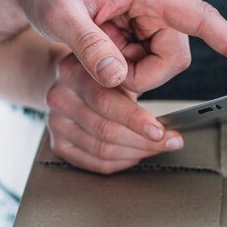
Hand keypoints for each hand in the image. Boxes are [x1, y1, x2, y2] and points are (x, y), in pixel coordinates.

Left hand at [8, 0, 226, 90]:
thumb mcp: (60, 15)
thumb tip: (116, 79)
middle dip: (139, 75)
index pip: (202, 18)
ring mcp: (153, 14)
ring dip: (127, 70)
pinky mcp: (144, 26)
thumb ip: (89, 46)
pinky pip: (145, 60)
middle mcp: (159, 0)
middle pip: (173, 57)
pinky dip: (122, 66)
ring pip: (159, 63)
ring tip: (93, 52)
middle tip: (101, 71)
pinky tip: (100, 49)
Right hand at [46, 53, 183, 173]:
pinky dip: (122, 162)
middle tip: (171, 141)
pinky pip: (96, 163)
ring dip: (137, 152)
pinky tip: (137, 154)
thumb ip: (137, 80)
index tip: (161, 131)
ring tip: (158, 147)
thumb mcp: (118, 63)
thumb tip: (170, 113)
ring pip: (103, 150)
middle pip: (105, 131)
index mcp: (73, 72)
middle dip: (145, 141)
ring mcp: (55, 123)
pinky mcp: (58, 144)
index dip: (136, 120)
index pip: (105, 102)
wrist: (72, 78)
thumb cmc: (104, 72)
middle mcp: (59, 98)